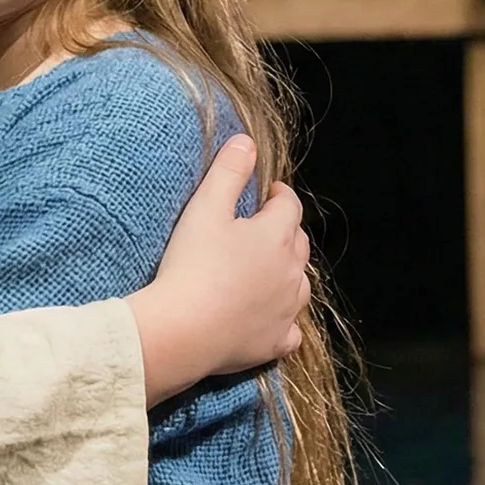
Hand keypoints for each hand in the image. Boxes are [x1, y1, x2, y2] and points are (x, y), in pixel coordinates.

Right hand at [127, 136, 310, 402]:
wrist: (183, 330)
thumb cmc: (193, 264)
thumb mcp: (205, 208)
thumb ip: (228, 171)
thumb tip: (247, 142)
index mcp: (277, 235)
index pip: (289, 205)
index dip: (279, 196)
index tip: (266, 193)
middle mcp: (291, 272)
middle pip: (299, 244)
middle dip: (285, 232)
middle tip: (261, 229)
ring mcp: (286, 310)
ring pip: (300, 285)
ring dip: (288, 274)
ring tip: (267, 271)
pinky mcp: (275, 342)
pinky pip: (291, 331)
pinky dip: (284, 321)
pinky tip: (271, 319)